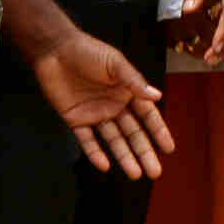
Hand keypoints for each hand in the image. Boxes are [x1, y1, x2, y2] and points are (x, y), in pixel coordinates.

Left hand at [32, 29, 170, 179]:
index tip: (169, 149)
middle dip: (144, 152)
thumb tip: (158, 96)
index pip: (147, 116)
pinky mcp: (76, 120)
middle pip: (133, 134)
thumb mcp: (114, 63)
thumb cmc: (88, 51)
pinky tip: (104, 165)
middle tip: (155, 172)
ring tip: (135, 174)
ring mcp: (96, 114)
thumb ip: (134, 81)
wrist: (54, 49)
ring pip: (113, 141)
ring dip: (124, 157)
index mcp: (128, 92)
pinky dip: (95, 153)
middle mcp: (114, 106)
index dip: (158, 132)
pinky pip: (87, 140)